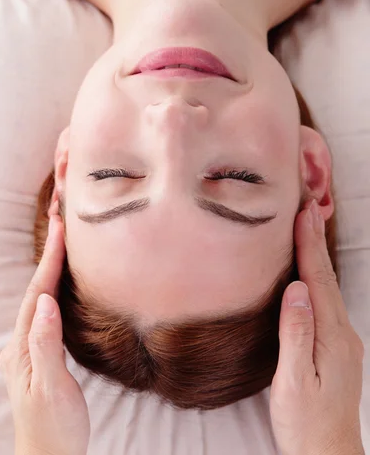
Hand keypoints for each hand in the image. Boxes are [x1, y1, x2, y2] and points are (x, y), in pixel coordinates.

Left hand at [0, 215, 89, 454]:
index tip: (60, 229)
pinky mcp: (38, 356)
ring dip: (50, 269)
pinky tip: (61, 285)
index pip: (38, 294)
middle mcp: (21, 344)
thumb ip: (47, 345)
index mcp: (23, 348)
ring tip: (61, 243)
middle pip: (35, 291)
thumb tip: (46, 303)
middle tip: (59, 222)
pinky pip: (45, 312)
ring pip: (39, 299)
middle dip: (48, 255)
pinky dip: (53, 290)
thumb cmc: (54, 429)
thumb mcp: (52, 390)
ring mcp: (28, 350)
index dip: (50, 260)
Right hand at [270, 199, 364, 454]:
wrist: (329, 454)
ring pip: (328, 286)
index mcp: (331, 337)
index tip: (303, 213)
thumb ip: (295, 334)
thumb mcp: (293, 383)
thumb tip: (296, 291)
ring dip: (318, 254)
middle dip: (316, 239)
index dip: (309, 245)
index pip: (318, 281)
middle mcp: (342, 332)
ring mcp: (342, 338)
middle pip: (326, 277)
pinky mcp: (336, 345)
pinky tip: (310, 270)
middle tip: (308, 206)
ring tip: (309, 227)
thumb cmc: (305, 422)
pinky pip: (326, 300)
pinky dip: (318, 275)